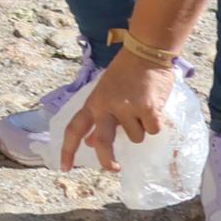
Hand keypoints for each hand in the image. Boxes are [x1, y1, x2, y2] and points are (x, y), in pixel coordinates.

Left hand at [58, 46, 183, 173]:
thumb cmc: (125, 74)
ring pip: (135, 138)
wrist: (145, 52)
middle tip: (113, 168)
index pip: (75, 128)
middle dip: (107, 160)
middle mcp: (107, 106)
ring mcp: (127, 108)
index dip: (68, 149)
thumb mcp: (105, 93)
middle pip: (103, 142)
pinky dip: (156, 122)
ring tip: (142, 107)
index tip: (64, 168)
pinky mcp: (148, 109)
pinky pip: (153, 130)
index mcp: (93, 102)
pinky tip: (154, 105)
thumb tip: (90, 143)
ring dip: (141, 128)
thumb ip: (98, 118)